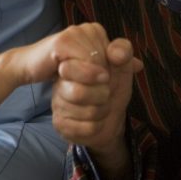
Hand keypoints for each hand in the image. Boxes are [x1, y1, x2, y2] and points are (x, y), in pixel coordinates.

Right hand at [12, 22, 110, 86]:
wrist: (30, 66)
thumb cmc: (61, 68)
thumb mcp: (92, 68)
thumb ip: (116, 66)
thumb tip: (138, 65)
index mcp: (97, 30)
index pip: (118, 56)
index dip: (108, 72)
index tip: (91, 77)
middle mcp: (88, 27)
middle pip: (109, 59)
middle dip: (98, 76)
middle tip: (80, 80)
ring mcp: (75, 32)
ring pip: (98, 61)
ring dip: (89, 78)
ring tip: (73, 79)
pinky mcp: (63, 41)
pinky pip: (84, 62)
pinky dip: (80, 75)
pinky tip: (65, 75)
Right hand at [51, 36, 140, 153]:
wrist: (112, 115)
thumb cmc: (114, 86)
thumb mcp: (122, 65)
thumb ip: (122, 51)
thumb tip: (116, 53)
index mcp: (71, 63)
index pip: (72, 67)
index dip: (96, 73)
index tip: (106, 75)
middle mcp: (59, 83)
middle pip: (78, 93)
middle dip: (102, 94)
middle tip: (106, 92)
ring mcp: (58, 104)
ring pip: (85, 111)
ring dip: (102, 110)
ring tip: (103, 106)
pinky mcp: (61, 124)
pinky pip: (87, 127)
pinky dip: (99, 125)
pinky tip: (97, 120)